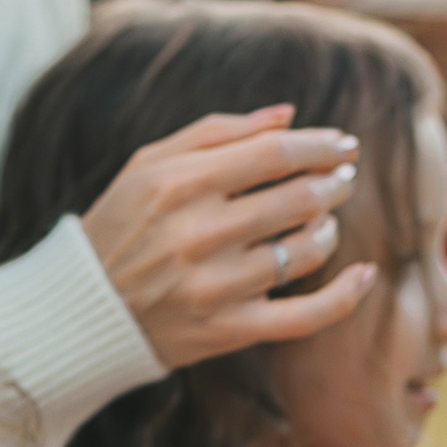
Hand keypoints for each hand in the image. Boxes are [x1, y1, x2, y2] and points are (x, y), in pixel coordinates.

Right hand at [80, 105, 378, 370]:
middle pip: (297, 199)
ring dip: (329, 231)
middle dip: (332, 184)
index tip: (342, 146)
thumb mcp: (147, 166)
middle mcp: (197, 235)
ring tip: (325, 222)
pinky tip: (366, 276)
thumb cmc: (120, 228)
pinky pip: (302, 316)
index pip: (273, 153)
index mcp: (178, 185)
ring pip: (304, 252)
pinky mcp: (226, 331)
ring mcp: (214, 287)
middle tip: (341, 181)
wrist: (81, 311)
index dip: (319, 146)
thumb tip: (287, 115)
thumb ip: (215, 134)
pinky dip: (343, 297)